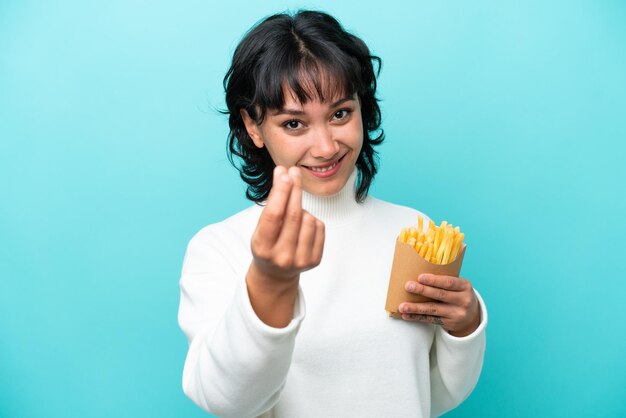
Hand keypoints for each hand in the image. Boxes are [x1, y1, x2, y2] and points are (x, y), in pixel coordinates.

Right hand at [250, 165, 324, 288]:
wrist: (276, 273)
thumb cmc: (268, 243)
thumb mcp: (262, 227)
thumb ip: (272, 204)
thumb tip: (283, 173)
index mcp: (263, 248)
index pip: (273, 215)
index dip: (280, 191)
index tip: (284, 173)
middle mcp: (282, 256)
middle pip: (293, 214)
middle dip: (294, 189)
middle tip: (294, 171)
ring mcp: (300, 260)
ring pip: (309, 219)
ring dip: (302, 210)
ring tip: (293, 218)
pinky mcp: (315, 260)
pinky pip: (319, 226)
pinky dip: (312, 221)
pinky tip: (302, 228)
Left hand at [398, 274, 480, 336]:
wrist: (471, 316)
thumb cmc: (459, 294)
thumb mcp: (459, 286)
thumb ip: (444, 281)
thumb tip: (419, 273)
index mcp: (465, 286)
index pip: (449, 283)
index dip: (434, 280)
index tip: (420, 277)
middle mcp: (463, 301)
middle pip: (440, 295)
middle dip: (422, 291)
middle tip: (408, 286)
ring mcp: (456, 313)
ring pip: (433, 310)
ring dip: (416, 308)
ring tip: (402, 306)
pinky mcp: (448, 323)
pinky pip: (430, 320)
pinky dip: (417, 317)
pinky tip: (406, 315)